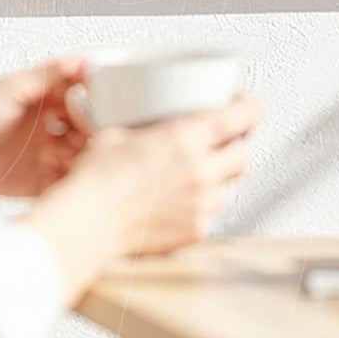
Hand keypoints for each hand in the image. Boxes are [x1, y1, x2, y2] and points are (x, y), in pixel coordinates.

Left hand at [0, 58, 88, 198]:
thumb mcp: (8, 87)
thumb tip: (80, 59)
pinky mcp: (38, 182)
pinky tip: (73, 173)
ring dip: (85, 152)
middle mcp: (45, 125)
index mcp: (40, 98)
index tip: (101, 100)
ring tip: (79, 151)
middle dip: (91, 126)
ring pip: (79, 152)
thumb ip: (47, 74)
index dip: (91, 97)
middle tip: (93, 129)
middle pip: (83, 124)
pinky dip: (74, 178)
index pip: (78, 93)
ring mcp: (43, 154)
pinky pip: (66, 181)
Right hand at [72, 96, 261, 255]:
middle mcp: (201, 170)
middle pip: (241, 156)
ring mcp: (201, 203)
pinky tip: (176, 204)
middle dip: (233, 149)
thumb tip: (147, 127)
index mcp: (186, 137)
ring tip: (188, 179)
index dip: (248, 108)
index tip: (245, 107)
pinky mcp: (195, 230)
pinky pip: (209, 215)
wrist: (90, 221)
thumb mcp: (120, 133)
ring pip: (227, 188)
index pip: (242, 115)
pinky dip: (198, 208)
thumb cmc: (98, 178)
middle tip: (216, 147)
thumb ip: (148, 130)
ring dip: (215, 181)